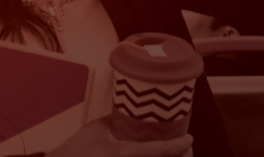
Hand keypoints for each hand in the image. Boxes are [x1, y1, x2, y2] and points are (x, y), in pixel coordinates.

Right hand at [46, 115, 192, 156]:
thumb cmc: (74, 152)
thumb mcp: (97, 129)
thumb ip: (117, 120)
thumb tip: (132, 110)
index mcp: (126, 154)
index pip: (162, 150)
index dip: (180, 145)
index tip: (190, 139)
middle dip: (180, 156)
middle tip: (185, 146)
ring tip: (174, 152)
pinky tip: (158, 156)